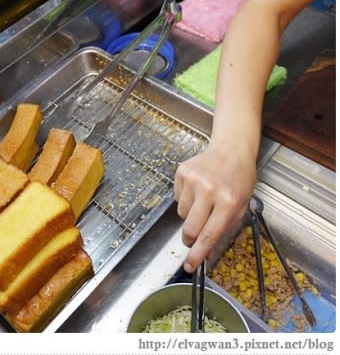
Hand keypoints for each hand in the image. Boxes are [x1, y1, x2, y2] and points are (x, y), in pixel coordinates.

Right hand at [174, 141, 255, 271]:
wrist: (231, 150)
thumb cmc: (239, 179)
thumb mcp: (240, 206)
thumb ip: (223, 230)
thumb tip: (206, 252)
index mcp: (228, 201)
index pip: (209, 235)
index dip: (198, 254)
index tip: (190, 266)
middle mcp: (209, 191)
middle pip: (190, 228)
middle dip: (190, 239)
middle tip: (193, 239)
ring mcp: (193, 180)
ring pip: (181, 214)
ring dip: (190, 214)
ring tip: (203, 201)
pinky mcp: (182, 173)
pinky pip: (177, 198)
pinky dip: (185, 199)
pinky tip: (197, 189)